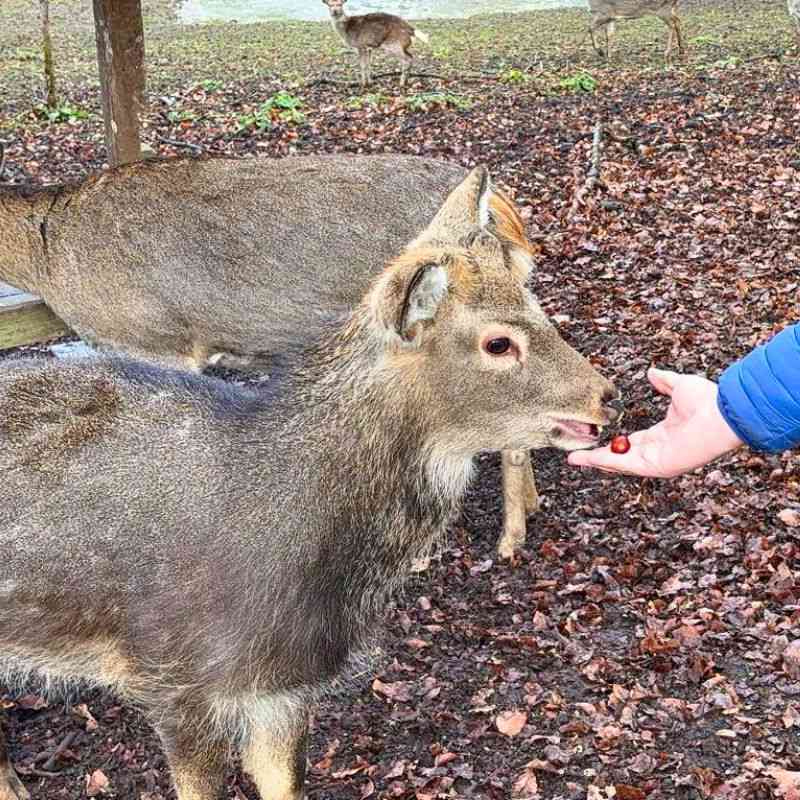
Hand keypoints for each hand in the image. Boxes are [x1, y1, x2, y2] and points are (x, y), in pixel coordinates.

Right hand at [567, 367, 743, 477]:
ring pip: (619, 463)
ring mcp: (658, 460)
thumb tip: (652, 373)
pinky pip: (626, 465)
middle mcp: (659, 451)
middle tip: (576, 456)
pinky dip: (605, 462)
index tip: (596, 439)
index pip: (633, 443)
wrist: (723, 412)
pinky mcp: (658, 465)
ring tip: (574, 458)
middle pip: (621, 457)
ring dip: (596, 461)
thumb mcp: (679, 386)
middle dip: (597, 457)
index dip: (613, 442)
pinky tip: (587, 459)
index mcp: (663, 436)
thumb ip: (664, 382)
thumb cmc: (709, 401)